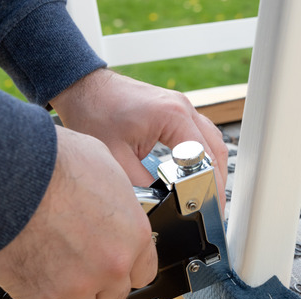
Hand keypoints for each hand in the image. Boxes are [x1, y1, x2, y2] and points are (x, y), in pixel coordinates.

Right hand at [0, 126, 157, 298]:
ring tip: (48, 273)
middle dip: (95, 285)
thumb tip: (108, 200)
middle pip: (112, 296)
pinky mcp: (40, 296)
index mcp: (133, 235)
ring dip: (65, 297)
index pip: (143, 272)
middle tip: (75, 267)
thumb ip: (113, 198)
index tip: (110, 265)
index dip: (124, 269)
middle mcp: (110, 265)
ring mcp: (77, 285)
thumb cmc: (51, 162)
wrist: (9, 173)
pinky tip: (28, 282)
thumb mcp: (103, 165)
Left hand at [50, 69, 227, 210]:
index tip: (209, 207)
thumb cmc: (94, 113)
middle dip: (217, 180)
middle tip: (213, 207)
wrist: (83, 88)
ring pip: (212, 141)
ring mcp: (181, 107)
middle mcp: (182, 108)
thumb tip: (160, 205)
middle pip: (216, 149)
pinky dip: (203, 155)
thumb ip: (141, 184)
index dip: (209, 185)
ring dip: (213, 167)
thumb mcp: (115, 158)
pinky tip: (196, 172)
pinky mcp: (175, 110)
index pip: (204, 157)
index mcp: (172, 116)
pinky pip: (200, 134)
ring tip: (208, 193)